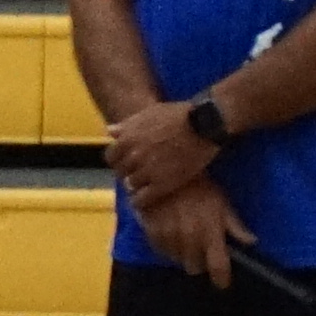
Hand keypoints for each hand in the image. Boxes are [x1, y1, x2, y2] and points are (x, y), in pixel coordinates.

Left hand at [104, 97, 220, 208]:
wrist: (205, 125)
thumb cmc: (179, 115)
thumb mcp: (149, 113)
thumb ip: (128, 125)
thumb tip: (110, 131)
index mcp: (127, 138)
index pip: (111, 156)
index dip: (118, 159)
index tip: (125, 161)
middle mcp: (133, 156)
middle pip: (121, 171)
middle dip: (127, 171)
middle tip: (137, 173)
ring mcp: (147, 171)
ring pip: (130, 185)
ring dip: (136, 185)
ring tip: (145, 184)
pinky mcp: (162, 184)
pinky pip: (142, 199)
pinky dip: (140, 201)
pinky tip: (143, 201)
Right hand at [142, 180, 246, 288]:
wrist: (165, 171)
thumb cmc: (199, 187)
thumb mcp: (221, 202)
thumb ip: (234, 225)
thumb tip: (251, 242)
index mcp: (210, 233)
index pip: (219, 266)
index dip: (221, 279)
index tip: (222, 283)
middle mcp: (190, 239)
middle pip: (195, 267)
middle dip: (199, 261)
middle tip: (200, 249)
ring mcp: (170, 238)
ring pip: (177, 260)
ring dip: (182, 254)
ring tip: (184, 239)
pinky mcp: (152, 233)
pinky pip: (161, 251)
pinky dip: (167, 248)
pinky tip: (170, 235)